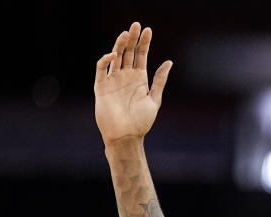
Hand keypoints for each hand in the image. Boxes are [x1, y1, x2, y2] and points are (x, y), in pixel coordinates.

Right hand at [94, 22, 172, 144]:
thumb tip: (169, 62)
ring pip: (115, 57)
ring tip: (126, 33)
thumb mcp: (154, 99)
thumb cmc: (141, 122)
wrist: (126, 136)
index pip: (141, 55)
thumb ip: (160, 80)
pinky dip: (106, 60)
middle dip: (132, 39)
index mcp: (139, 78)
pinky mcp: (101, 87)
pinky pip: (101, 69)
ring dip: (119, 44)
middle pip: (128, 52)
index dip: (144, 42)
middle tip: (136, 25)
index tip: (148, 30)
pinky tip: (114, 54)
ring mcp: (113, 80)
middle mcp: (125, 76)